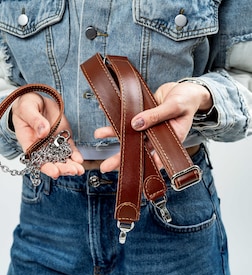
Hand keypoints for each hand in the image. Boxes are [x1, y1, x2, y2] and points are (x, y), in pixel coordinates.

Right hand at [12, 92, 83, 178]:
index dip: (46, 167)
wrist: (36, 101)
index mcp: (29, 143)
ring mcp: (53, 144)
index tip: (55, 172)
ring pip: (62, 158)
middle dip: (62, 168)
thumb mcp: (27, 109)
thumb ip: (35, 120)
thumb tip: (43, 132)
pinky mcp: (63, 138)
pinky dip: (75, 155)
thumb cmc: (26, 105)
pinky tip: (80, 160)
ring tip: (79, 170)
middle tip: (72, 171)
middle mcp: (41, 147)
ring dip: (71, 165)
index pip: (36, 160)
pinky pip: (70, 149)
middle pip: (51, 162)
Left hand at [95, 81, 212, 171]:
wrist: (185, 88)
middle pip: (137, 149)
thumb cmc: (187, 100)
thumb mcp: (174, 107)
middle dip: (120, 157)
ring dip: (113, 134)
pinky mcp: (142, 114)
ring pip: (129, 133)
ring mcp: (148, 126)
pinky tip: (105, 112)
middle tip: (105, 167)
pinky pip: (128, 116)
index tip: (132, 173)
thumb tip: (136, 123)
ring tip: (98, 135)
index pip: (155, 158)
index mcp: (169, 140)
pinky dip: (117, 115)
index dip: (143, 167)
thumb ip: (156, 115)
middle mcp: (156, 136)